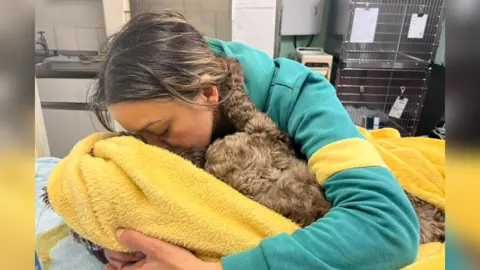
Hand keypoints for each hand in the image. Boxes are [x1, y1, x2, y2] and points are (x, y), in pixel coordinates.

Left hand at [104, 229, 222, 269]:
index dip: (115, 245)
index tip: (121, 233)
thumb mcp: (156, 248)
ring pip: (135, 258)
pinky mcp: (159, 267)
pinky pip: (146, 259)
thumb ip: (135, 239)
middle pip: (122, 259)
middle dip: (126, 246)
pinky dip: (147, 251)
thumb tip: (118, 232)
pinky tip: (153, 242)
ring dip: (138, 247)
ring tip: (145, 236)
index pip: (112, 260)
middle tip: (133, 233)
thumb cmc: (179, 266)